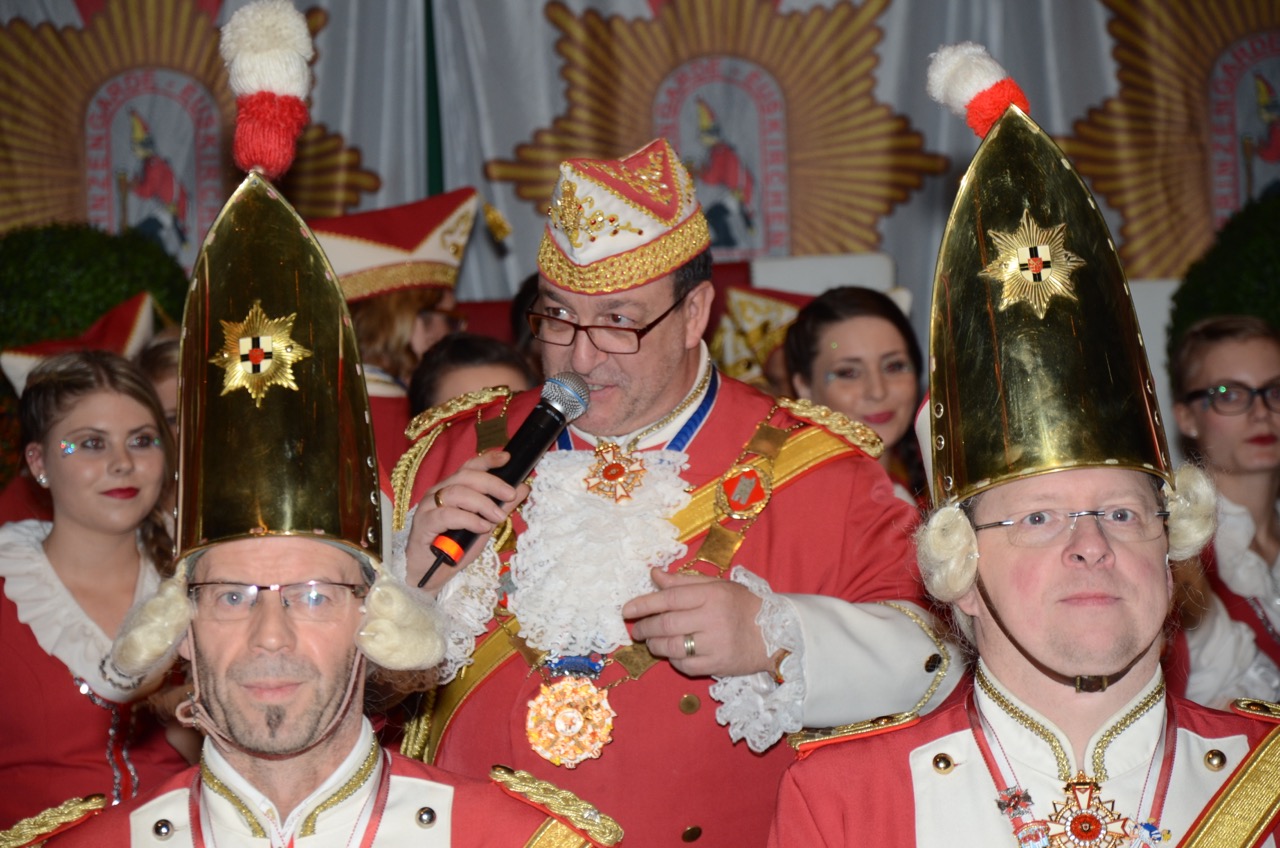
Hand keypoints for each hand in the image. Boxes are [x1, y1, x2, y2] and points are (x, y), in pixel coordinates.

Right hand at [406, 450, 529, 589]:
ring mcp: (428, 507)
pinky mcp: (423, 524)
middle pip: (465, 476)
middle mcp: (438, 493)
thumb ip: (500, 508)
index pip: (469, 467)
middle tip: (510, 495)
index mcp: (452, 488)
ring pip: (456, 493)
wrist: (429, 575)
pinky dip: (469, 520)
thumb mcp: (484, 526)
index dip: (487, 459)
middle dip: (491, 483)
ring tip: (497, 518)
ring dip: (482, 503)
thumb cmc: (455, 548)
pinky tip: (482, 527)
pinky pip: (447, 515)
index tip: (507, 458)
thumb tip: (522, 488)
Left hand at [623, 568, 770, 677]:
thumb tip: (654, 575)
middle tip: (635, 629)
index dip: (644, 604)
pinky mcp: (719, 665)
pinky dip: (673, 661)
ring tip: (650, 642)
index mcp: (712, 595)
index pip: (669, 599)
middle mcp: (713, 619)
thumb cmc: (743, 606)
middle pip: (666, 624)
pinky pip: (685, 666)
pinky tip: (672, 654)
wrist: (776, 635)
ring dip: (655, 645)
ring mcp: (716, 644)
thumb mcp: (718, 586)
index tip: (626, 610)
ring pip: (672, 647)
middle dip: (645, 628)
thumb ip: (684, 582)